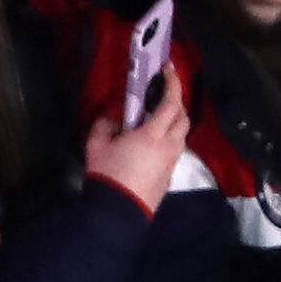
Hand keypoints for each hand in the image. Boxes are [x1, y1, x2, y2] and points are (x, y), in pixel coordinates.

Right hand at [86, 79, 192, 211]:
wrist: (118, 213)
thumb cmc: (107, 175)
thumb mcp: (96, 145)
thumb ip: (105, 124)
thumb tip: (114, 118)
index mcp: (153, 135)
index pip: (171, 103)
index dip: (173, 83)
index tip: (168, 68)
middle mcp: (169, 146)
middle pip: (184, 117)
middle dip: (176, 102)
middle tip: (161, 93)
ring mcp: (172, 162)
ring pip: (182, 135)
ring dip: (174, 122)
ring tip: (155, 117)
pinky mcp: (170, 175)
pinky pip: (175, 150)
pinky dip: (169, 139)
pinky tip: (152, 141)